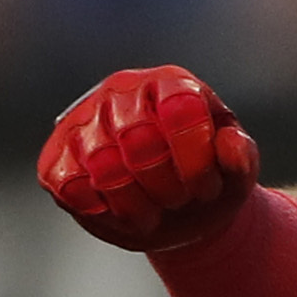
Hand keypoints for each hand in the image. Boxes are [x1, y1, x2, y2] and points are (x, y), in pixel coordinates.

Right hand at [38, 65, 262, 252]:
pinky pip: (69, 186)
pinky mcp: (55, 157)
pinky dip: (102, 211)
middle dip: (168, 187)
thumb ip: (241, 158)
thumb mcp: (237, 173)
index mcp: (171, 83)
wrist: (177, 210)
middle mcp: (121, 91)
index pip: (180, 110)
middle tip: (179, 202)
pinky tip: (122, 213)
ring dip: (137, 205)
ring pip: (101, 164)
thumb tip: (230, 143)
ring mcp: (82, 121)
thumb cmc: (208, 181)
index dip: (195, 160)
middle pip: (138, 140)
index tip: (206, 188)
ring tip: (154, 212)